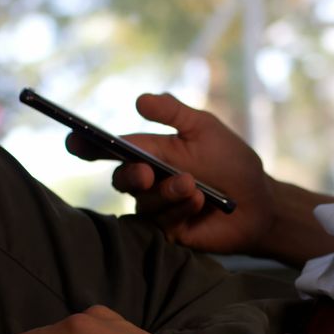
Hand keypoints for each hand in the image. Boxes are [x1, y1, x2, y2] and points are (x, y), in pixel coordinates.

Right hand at [66, 93, 276, 254]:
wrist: (260, 201)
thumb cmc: (231, 162)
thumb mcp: (205, 129)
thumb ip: (174, 113)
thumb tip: (139, 100)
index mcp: (149, 154)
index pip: (111, 149)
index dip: (88, 145)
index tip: (74, 141)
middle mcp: (147, 182)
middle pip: (121, 179)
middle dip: (131, 175)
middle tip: (146, 173)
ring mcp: (156, 209)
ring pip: (144, 202)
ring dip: (168, 191)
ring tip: (193, 184)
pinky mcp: (169, 233)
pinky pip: (163, 222)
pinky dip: (182, 208)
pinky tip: (201, 201)